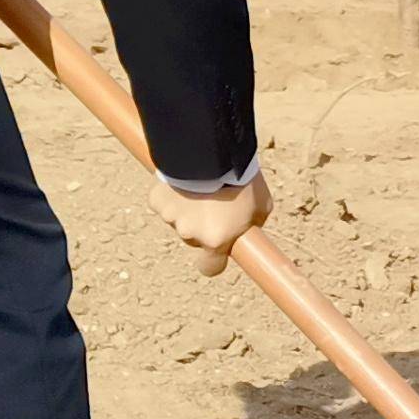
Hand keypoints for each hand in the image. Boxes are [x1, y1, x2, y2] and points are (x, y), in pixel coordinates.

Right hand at [155, 170, 271, 275]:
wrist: (214, 151)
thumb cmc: (242, 179)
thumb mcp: (262, 206)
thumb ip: (253, 223)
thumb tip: (248, 230)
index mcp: (215, 241)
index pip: (209, 267)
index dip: (214, 261)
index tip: (218, 251)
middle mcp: (190, 234)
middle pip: (194, 238)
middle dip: (202, 225)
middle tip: (216, 202)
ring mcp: (171, 217)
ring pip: (179, 218)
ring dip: (188, 207)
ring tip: (202, 185)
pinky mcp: (156, 200)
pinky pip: (164, 202)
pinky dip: (172, 194)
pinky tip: (184, 179)